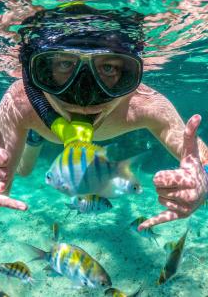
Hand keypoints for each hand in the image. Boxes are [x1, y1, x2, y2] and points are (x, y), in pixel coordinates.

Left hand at [139, 114, 206, 229]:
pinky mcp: (178, 215)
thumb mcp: (191, 153)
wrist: (205, 187)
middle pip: (157, 189)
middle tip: (175, 183)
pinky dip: (152, 222)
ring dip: (164, 193)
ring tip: (177, 191)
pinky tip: (141, 227)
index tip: (174, 176)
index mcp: (189, 180)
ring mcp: (185, 208)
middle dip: (163, 184)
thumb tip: (196, 116)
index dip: (162, 175)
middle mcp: (189, 197)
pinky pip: (163, 219)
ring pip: (158, 198)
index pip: (159, 178)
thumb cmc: (194, 169)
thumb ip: (190, 135)